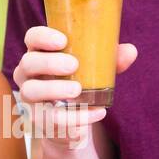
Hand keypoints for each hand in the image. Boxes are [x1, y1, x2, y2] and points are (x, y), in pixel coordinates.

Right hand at [11, 25, 135, 152]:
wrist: (72, 122)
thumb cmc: (80, 84)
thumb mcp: (95, 69)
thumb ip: (110, 59)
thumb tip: (130, 51)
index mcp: (40, 53)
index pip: (32, 38)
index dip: (42, 37)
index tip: (62, 40)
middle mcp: (28, 74)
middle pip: (28, 63)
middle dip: (49, 63)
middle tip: (74, 64)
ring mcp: (29, 97)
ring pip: (30, 91)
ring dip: (53, 89)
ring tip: (77, 91)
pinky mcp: (38, 119)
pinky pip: (49, 118)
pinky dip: (74, 117)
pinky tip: (96, 113)